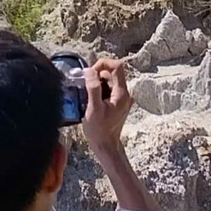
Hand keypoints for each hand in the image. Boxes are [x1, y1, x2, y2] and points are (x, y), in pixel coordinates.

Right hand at [80, 56, 153, 210]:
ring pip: (110, 80)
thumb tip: (89, 71)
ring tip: (87, 94)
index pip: (117, 66)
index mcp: (122, 93)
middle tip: (85, 84)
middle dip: (98, 74)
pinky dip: (99, 89)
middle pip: (113, 72)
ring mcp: (123, 99)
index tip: (90, 73)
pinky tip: (91, 100)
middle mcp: (125, 94)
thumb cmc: (99, 130)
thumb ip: (92, 88)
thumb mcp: (93, 109)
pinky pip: (109, 89)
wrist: (106, 146)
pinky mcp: (118, 103)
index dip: (102, 64)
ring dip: (97, 82)